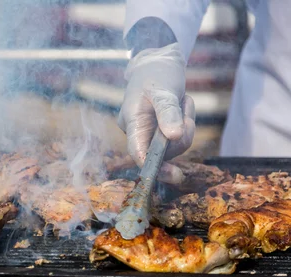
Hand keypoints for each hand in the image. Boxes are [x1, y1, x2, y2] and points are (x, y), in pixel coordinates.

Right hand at [118, 43, 195, 183]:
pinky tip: (182, 103)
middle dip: (181, 133)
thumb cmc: (156, 73)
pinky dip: (186, 121)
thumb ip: (167, 112)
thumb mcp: (163, 89)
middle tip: (185, 103)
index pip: (138, 152)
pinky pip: (179, 137)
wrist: (157, 61)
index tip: (174, 174)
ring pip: (175, 145)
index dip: (153, 166)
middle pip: (163, 151)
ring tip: (182, 99)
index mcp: (131, 122)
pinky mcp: (160, 133)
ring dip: (186, 123)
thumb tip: (173, 137)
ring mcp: (149, 134)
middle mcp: (137, 133)